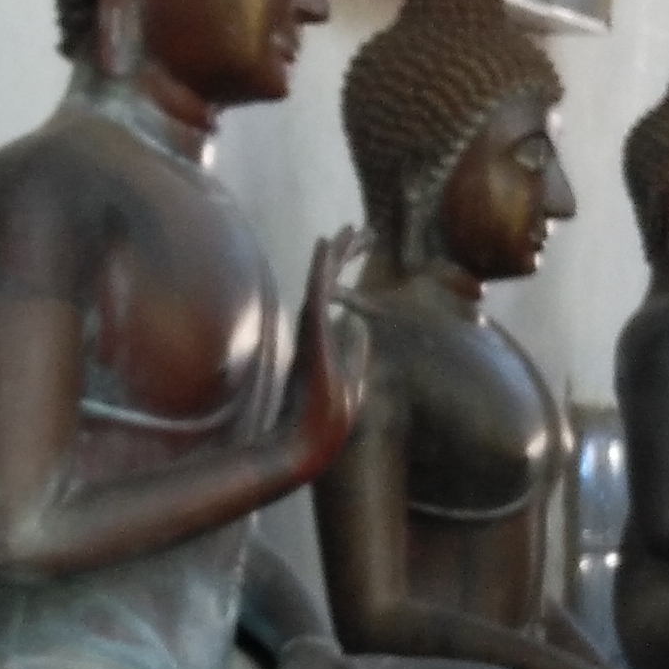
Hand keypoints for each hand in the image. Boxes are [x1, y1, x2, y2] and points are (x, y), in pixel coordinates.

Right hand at [285, 228, 368, 470]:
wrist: (304, 441)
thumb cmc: (324, 417)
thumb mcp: (351, 378)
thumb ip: (355, 351)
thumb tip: (360, 326)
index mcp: (324, 334)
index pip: (337, 291)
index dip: (348, 266)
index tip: (362, 243)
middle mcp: (315, 325)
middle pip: (332, 279)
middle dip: (348, 252)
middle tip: (365, 229)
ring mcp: (312, 326)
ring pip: (326, 278)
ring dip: (339, 251)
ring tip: (353, 227)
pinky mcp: (312, 331)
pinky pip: (318, 290)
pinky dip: (323, 266)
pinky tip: (328, 242)